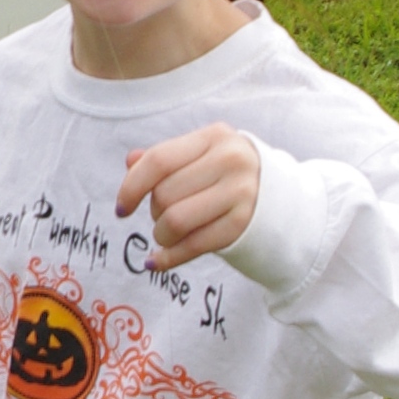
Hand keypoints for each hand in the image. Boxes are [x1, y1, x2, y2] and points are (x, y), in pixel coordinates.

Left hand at [117, 126, 258, 271]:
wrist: (277, 197)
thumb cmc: (225, 174)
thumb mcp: (200, 155)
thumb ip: (164, 158)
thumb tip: (131, 162)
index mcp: (214, 137)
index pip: (159, 160)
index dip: (132, 187)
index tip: (121, 209)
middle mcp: (230, 161)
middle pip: (165, 194)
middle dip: (153, 212)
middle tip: (161, 216)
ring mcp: (240, 193)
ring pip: (175, 221)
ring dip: (161, 235)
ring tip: (166, 234)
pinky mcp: (243, 224)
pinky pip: (193, 245)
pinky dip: (169, 257)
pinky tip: (158, 261)